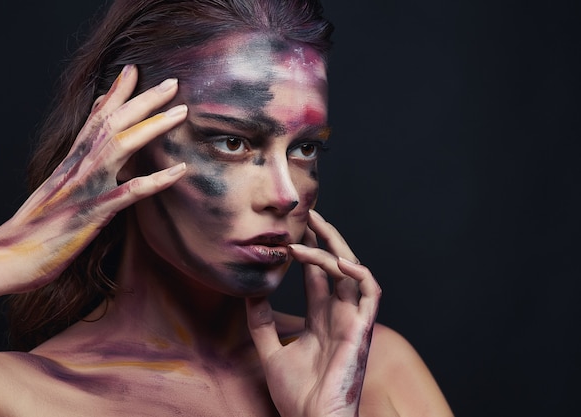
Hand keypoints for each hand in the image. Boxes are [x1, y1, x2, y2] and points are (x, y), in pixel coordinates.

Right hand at [0, 64, 186, 294]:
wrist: (9, 256)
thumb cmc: (36, 224)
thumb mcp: (56, 187)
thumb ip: (76, 165)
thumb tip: (91, 147)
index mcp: (71, 160)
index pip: (95, 118)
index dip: (115, 92)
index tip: (134, 70)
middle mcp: (78, 166)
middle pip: (112, 122)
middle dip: (143, 99)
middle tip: (173, 82)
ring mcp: (86, 188)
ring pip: (120, 146)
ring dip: (152, 127)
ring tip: (181, 112)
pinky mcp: (93, 213)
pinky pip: (130, 192)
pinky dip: (156, 180)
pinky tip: (179, 171)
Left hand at [246, 210, 380, 416]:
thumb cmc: (297, 396)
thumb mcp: (270, 352)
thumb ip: (262, 323)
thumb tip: (249, 293)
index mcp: (322, 320)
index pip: (319, 275)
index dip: (309, 251)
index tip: (292, 230)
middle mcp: (339, 315)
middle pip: (337, 266)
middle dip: (325, 238)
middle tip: (308, 214)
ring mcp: (352, 321)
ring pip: (352, 271)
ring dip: (335, 248)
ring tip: (313, 229)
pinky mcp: (361, 329)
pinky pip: (370, 293)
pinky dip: (359, 272)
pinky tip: (338, 260)